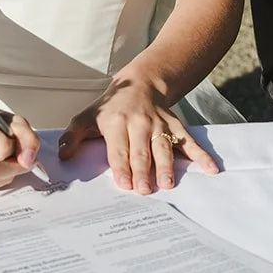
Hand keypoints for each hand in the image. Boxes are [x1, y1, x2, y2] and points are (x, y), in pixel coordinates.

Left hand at [56, 78, 217, 193]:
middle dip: (144, 170)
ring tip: (169, 183)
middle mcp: (139, 124)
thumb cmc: (110, 107)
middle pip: (141, 151)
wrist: (141, 83)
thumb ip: (72, 136)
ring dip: (167, 165)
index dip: (122, 166)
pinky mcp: (176, 125)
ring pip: (164, 147)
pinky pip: (189, 140)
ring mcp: (160, 124)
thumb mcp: (86, 117)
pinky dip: (201, 154)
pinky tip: (211, 169)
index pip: (119, 149)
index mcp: (116, 123)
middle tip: (146, 189)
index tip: (125, 183)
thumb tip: (62, 156)